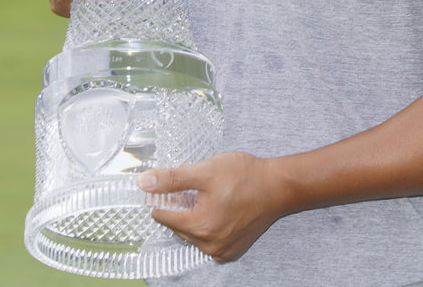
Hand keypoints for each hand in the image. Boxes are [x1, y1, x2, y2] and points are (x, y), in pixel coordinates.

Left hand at [139, 153, 294, 261]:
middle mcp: (209, 245)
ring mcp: (221, 251)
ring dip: (195, 217)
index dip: (165, 197)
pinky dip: (209, 227)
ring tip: (212, 198)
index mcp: (199, 226)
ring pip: (192, 234)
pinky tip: (221, 210)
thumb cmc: (246, 177)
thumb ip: (171, 179)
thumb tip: (144, 183)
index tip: (175, 185)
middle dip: (181, 207)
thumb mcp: (205, 171)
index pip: (162, 216)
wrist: (278, 186)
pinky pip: (208, 241)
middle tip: (198, 189)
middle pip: (177, 226)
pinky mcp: (232, 251)